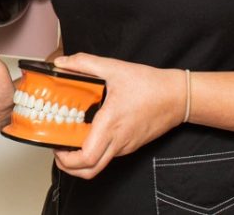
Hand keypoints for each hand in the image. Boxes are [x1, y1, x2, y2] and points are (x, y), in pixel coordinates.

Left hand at [52, 53, 184, 179]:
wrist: (178, 96)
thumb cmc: (150, 85)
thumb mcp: (114, 68)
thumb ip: (84, 63)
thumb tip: (61, 63)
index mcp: (110, 125)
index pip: (86, 158)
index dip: (66, 159)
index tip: (55, 145)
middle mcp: (118, 142)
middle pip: (89, 171)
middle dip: (68, 166)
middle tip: (58, 148)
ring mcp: (125, 146)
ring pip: (99, 165)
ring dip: (81, 159)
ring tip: (70, 139)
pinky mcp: (130, 145)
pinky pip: (109, 154)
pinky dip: (94, 150)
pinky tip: (89, 132)